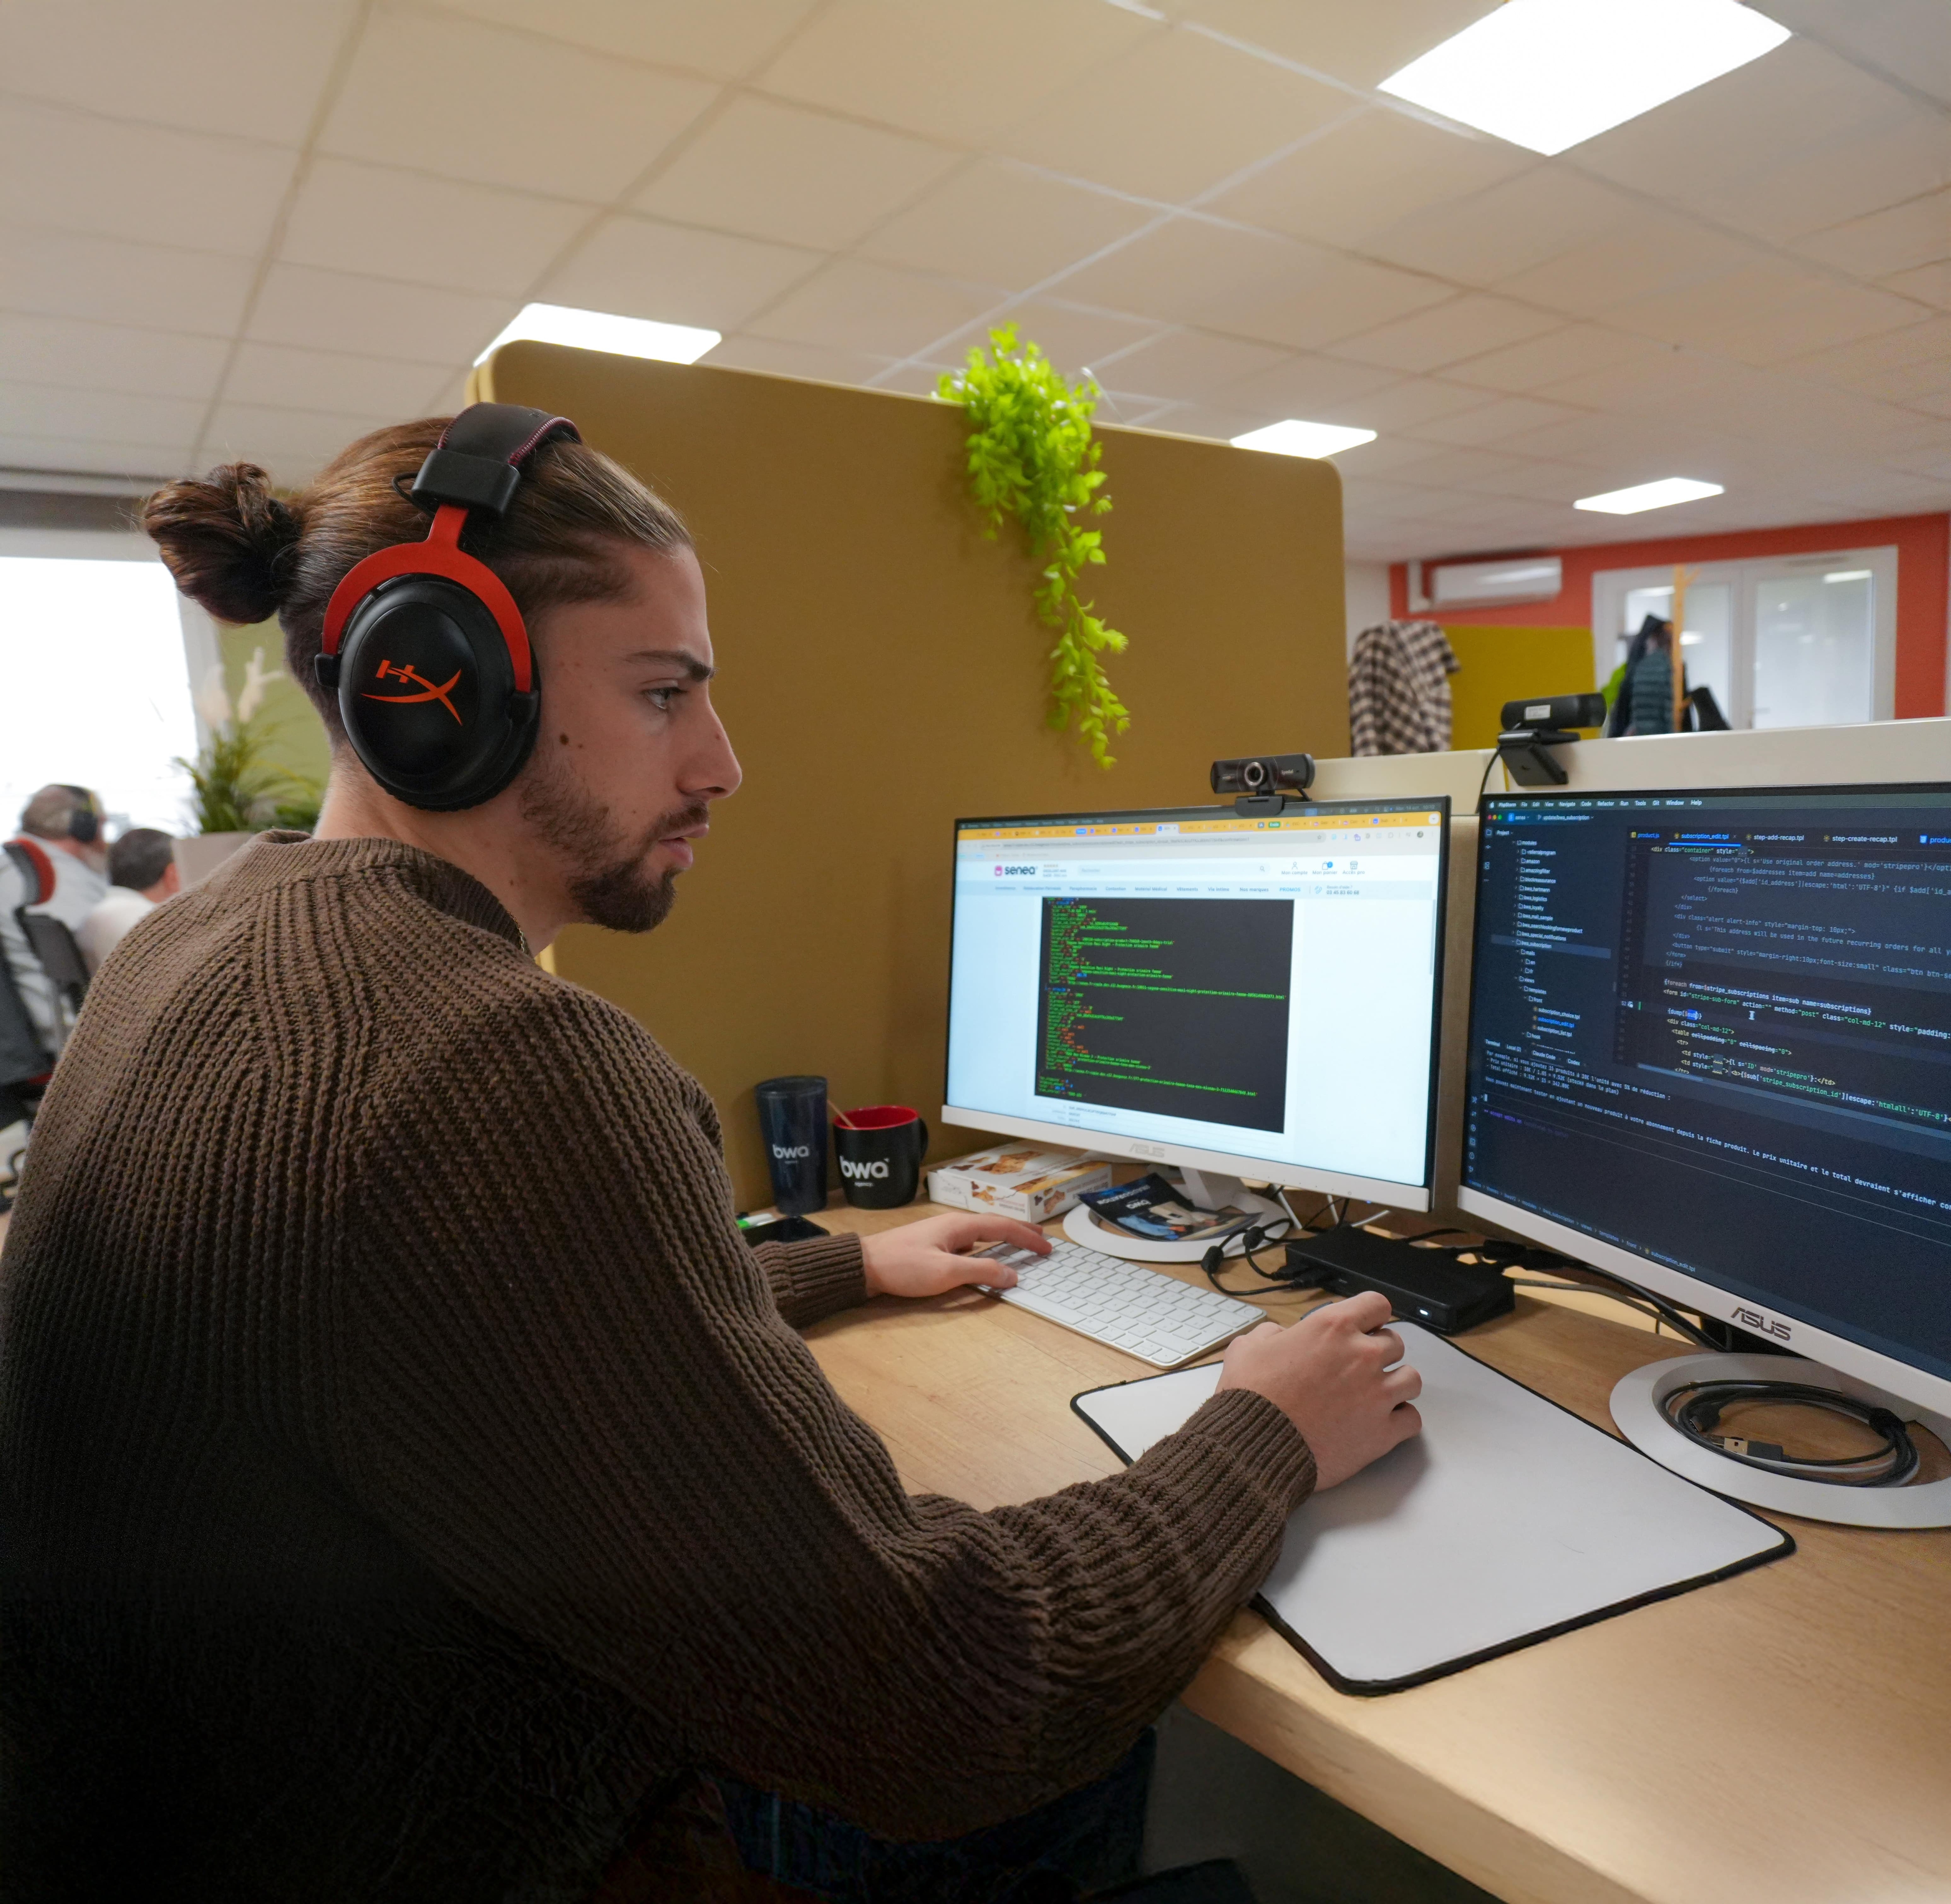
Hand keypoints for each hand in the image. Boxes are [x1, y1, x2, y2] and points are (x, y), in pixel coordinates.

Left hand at [860, 1212, 1050, 1299]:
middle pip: (994, 1224)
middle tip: (1041, 1237)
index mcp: (959, 1225)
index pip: (1003, 1227)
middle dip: (1019, 1231)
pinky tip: (984, 1255)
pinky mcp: (931, 1246)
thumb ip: (981, 1272)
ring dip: (1003, 1238)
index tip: (1047, 1246)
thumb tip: (1012, 1275)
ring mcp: (941, 1235)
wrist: (863, 1265)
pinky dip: (985, 1247)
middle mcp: (952, 1225)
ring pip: (980, 1233)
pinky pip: (968, 1244)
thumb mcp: (946, 1273)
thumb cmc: (902, 1266)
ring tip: (1019, 1243)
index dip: (1027, 1236)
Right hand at [1216, 1291, 1421, 1488]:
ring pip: (1412, 1379)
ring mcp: (1378, 1394)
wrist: (1254, 1447)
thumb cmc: (1251, 1398)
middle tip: (1359, 1369)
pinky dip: (1400, 1421)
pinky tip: (1381, 1423)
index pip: (1377, 1305)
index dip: (1370, 1316)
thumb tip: (1280, 1336)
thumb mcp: (1247, 1348)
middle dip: (1379, 1353)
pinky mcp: (1383, 1432)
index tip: (1365, 1328)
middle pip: (1395, 1343)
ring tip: (1376, 1395)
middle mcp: (1362, 1356)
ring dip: (1396, 1384)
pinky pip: (1412, 1419)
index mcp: (1332, 1328)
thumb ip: (1271, 1334)